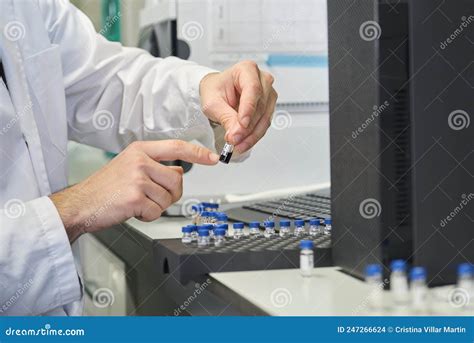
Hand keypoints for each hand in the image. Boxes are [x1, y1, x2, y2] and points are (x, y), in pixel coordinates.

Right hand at [50, 140, 218, 241]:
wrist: (81, 204)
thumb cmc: (105, 188)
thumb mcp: (130, 167)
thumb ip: (155, 166)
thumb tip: (179, 172)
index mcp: (140, 150)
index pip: (176, 147)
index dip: (197, 152)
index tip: (212, 157)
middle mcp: (140, 161)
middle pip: (177, 180)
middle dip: (169, 194)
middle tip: (149, 197)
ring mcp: (137, 178)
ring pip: (168, 198)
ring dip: (156, 206)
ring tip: (136, 202)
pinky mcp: (135, 197)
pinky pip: (157, 211)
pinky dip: (148, 216)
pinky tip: (132, 210)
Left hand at [199, 60, 277, 152]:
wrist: (217, 93)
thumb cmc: (215, 90)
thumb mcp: (212, 103)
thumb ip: (225, 117)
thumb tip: (236, 134)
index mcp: (246, 69)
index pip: (253, 89)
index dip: (249, 109)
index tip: (242, 124)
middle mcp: (261, 79)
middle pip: (260, 105)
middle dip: (247, 127)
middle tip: (235, 139)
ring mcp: (268, 94)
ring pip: (265, 118)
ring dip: (252, 135)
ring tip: (238, 144)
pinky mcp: (268, 107)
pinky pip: (264, 124)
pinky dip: (254, 136)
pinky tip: (244, 143)